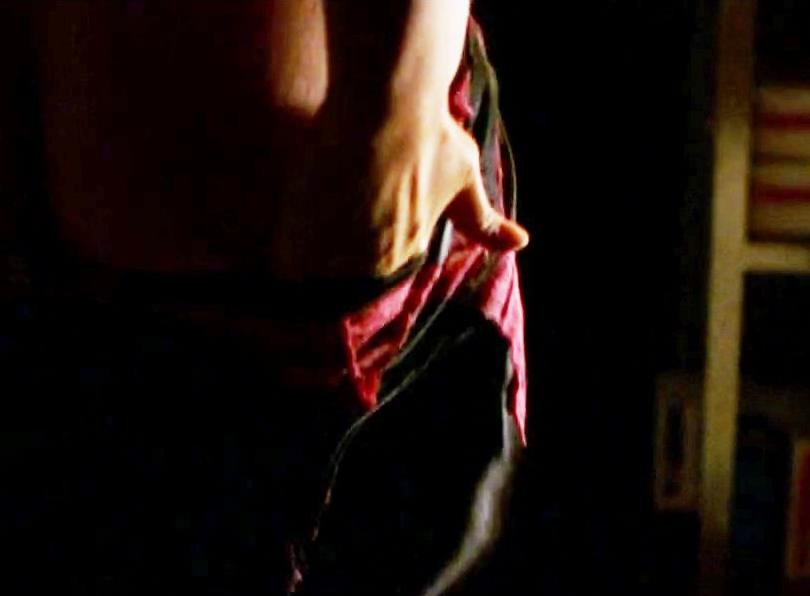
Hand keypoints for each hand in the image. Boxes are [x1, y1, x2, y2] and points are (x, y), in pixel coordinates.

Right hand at [273, 98, 528, 282]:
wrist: (385, 104)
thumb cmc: (429, 136)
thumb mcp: (462, 180)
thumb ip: (483, 222)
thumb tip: (521, 243)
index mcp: (407, 251)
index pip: (382, 277)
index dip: (367, 257)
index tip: (356, 237)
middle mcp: (372, 261)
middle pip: (346, 279)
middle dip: (337, 264)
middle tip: (330, 230)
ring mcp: (334, 251)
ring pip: (315, 273)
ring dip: (310, 261)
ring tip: (308, 233)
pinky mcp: (300, 232)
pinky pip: (289, 261)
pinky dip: (288, 253)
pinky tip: (290, 231)